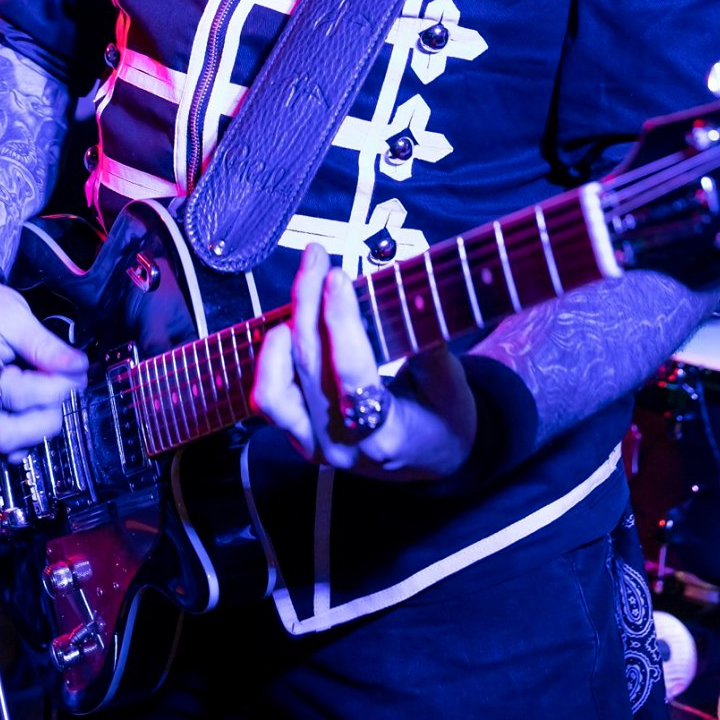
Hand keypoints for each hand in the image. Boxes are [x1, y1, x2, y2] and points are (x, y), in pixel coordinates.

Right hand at [0, 267, 89, 453]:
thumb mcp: (15, 314)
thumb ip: (45, 345)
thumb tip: (77, 367)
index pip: (17, 394)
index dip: (56, 387)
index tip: (78, 372)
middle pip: (6, 433)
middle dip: (47, 416)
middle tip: (69, 387)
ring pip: (5, 444)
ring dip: (39, 427)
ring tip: (54, 395)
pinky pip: (0, 444)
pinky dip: (25, 436)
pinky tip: (38, 411)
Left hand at [250, 244, 476, 481]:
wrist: (434, 460)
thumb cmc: (445, 419)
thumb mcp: (450, 385)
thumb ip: (427, 345)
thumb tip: (414, 296)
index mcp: (383, 435)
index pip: (351, 372)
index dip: (340, 320)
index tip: (337, 276)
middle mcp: (341, 445)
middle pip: (310, 365)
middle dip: (309, 302)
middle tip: (315, 259)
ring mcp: (313, 445)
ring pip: (274, 387)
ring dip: (282, 332)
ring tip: (302, 295)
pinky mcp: (298, 436)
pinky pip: (269, 397)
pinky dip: (271, 359)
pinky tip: (289, 327)